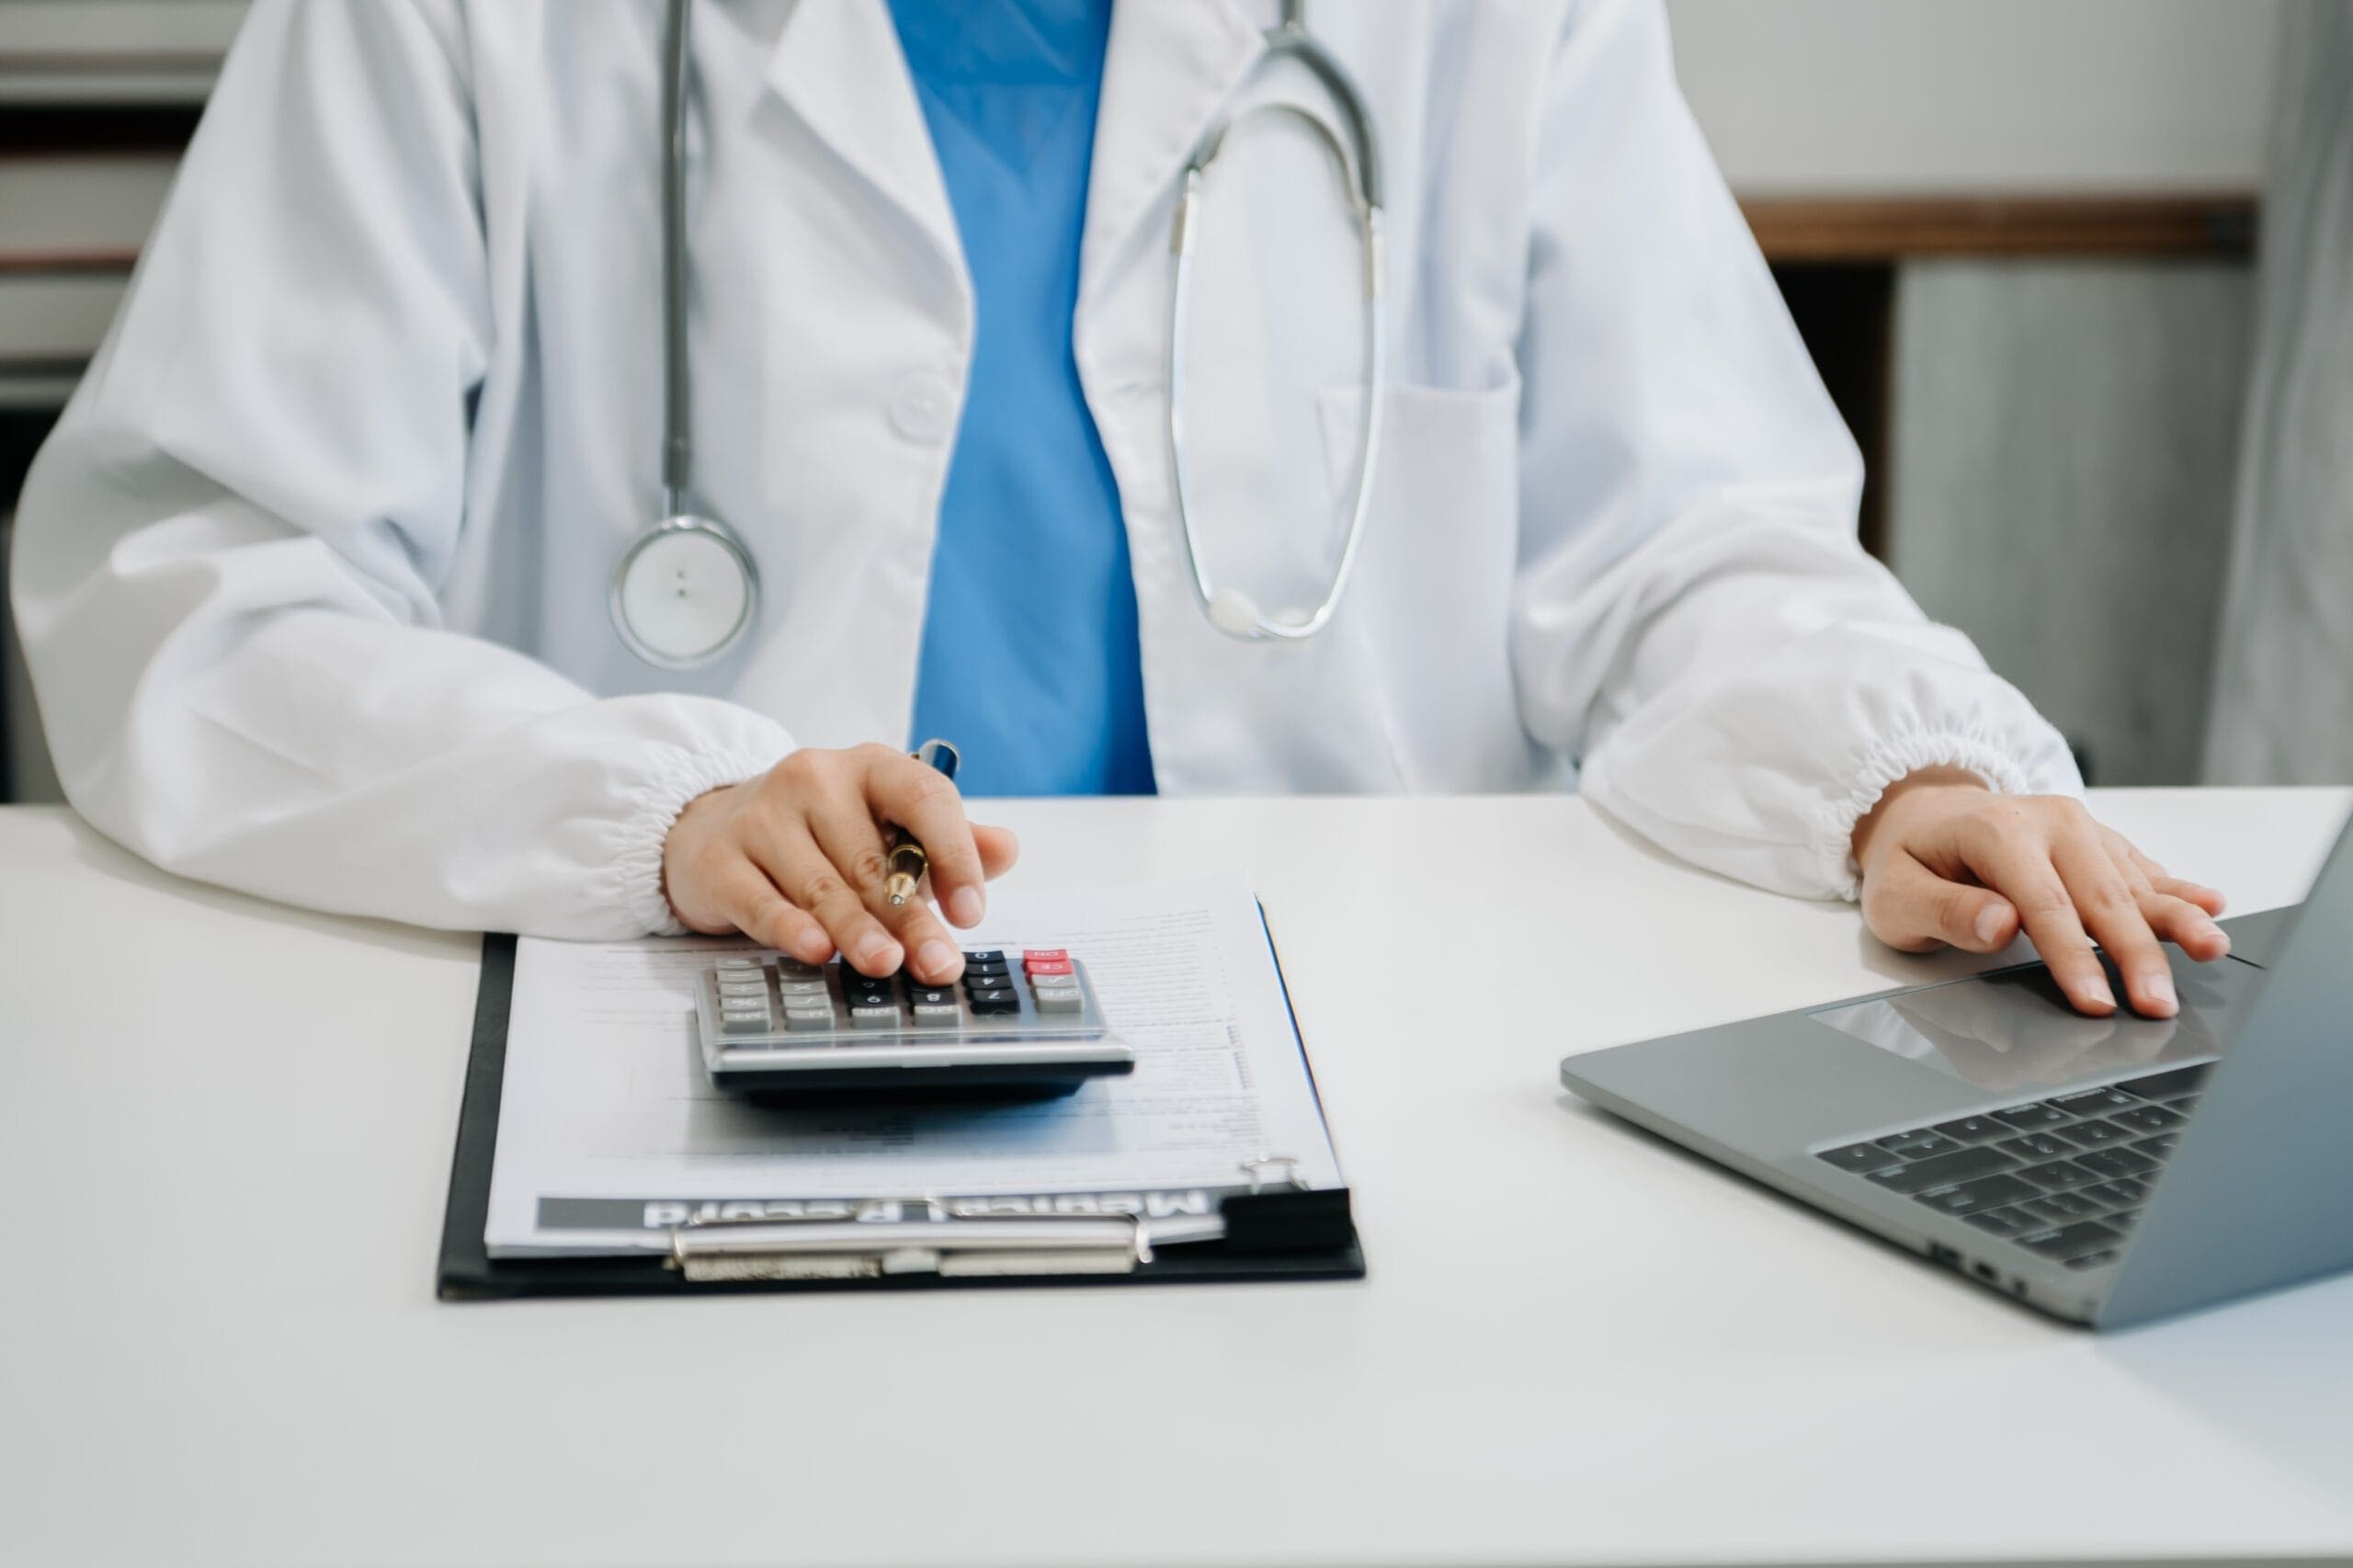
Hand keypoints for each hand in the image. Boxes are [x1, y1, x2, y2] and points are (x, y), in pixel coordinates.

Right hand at [661, 743, 1018, 984]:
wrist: (715, 826)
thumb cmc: (821, 834)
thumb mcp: (887, 827)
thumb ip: (947, 842)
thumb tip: (1006, 850)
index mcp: (871, 768)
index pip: (923, 797)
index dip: (953, 854)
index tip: (971, 911)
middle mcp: (815, 779)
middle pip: (873, 860)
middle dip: (911, 920)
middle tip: (939, 963)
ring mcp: (762, 817)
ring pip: (822, 885)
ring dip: (858, 930)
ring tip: (887, 964)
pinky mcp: (720, 859)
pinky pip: (761, 900)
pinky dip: (790, 928)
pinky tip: (816, 950)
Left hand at [1851, 768, 2229, 1018]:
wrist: (1922, 817)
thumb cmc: (1908, 863)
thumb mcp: (1896, 895)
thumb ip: (1945, 910)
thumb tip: (2000, 924)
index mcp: (1997, 832)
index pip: (2044, 905)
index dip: (2074, 958)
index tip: (2097, 1003)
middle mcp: (2049, 821)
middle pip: (2101, 896)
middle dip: (2135, 954)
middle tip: (2159, 1004)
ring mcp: (2079, 828)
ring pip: (2133, 882)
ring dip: (2174, 920)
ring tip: (2212, 949)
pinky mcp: (2097, 841)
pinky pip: (2141, 869)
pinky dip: (2176, 891)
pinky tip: (2212, 905)